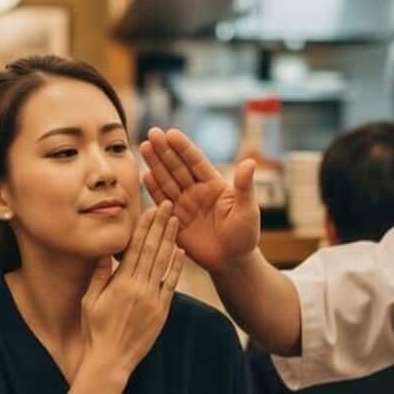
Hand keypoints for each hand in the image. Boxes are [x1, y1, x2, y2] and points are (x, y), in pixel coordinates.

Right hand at [80, 204, 184, 380]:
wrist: (111, 359)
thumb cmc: (95, 330)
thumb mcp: (90, 301)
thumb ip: (99, 276)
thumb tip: (105, 253)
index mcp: (119, 284)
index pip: (134, 248)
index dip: (143, 228)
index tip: (149, 210)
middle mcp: (138, 288)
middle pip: (151, 250)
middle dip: (159, 225)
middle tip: (167, 205)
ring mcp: (152, 299)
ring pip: (162, 263)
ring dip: (169, 240)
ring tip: (176, 220)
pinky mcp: (161, 311)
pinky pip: (170, 284)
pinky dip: (175, 267)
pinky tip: (180, 251)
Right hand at [140, 128, 259, 272]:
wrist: (232, 261)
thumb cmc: (245, 235)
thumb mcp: (247, 210)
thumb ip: (244, 187)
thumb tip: (250, 162)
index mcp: (213, 184)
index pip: (196, 161)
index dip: (183, 148)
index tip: (171, 133)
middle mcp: (196, 190)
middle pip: (177, 167)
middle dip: (164, 151)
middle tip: (151, 134)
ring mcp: (184, 204)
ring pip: (167, 181)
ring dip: (155, 165)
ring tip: (143, 148)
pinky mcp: (175, 220)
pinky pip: (162, 201)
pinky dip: (153, 189)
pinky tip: (145, 175)